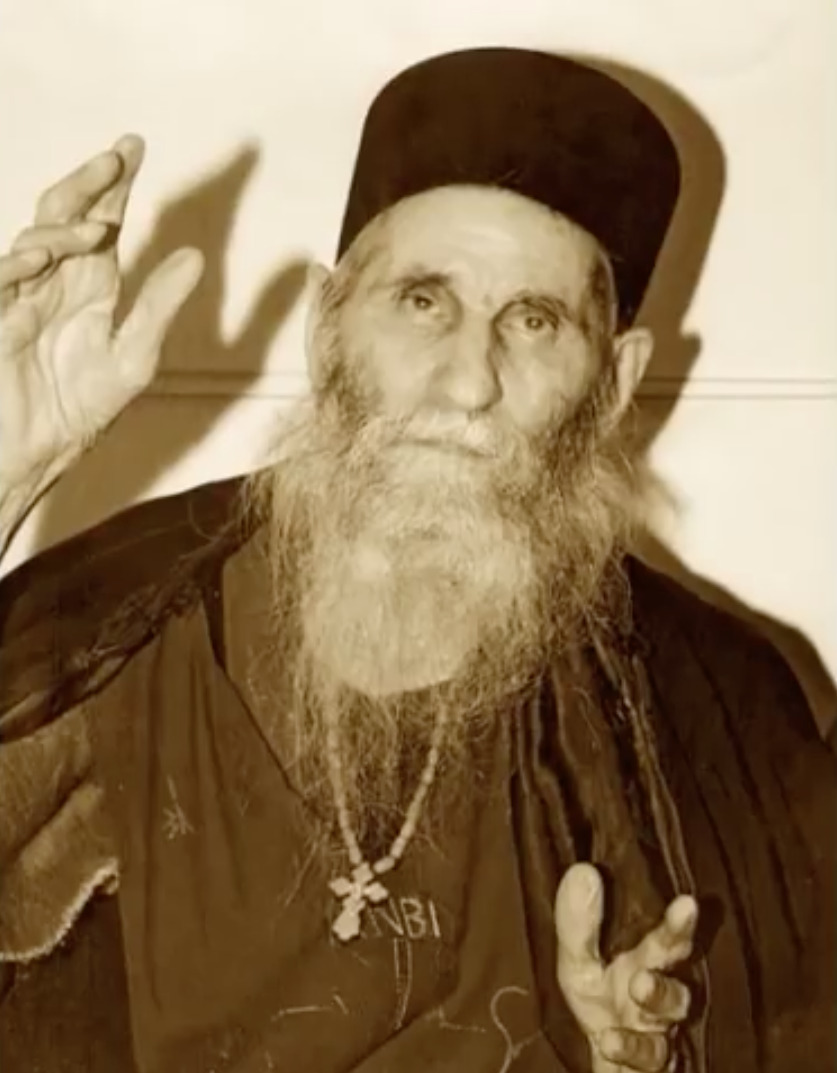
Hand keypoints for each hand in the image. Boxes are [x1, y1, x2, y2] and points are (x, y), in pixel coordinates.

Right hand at [0, 135, 203, 495]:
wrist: (36, 453)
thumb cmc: (81, 409)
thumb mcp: (134, 356)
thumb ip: (159, 305)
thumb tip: (195, 255)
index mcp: (90, 286)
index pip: (102, 222)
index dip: (116, 184)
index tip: (134, 145)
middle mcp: (54, 283)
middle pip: (65, 215)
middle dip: (89, 183)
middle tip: (117, 157)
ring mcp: (20, 298)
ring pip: (33, 241)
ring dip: (63, 227)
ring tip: (97, 227)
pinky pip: (0, 282)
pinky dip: (17, 264)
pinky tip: (42, 253)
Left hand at [555, 863, 697, 1072]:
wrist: (607, 1060)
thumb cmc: (600, 1004)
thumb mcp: (578, 963)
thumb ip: (578, 923)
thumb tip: (583, 870)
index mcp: (648, 964)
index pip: (669, 939)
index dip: (679, 923)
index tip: (687, 902)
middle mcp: (662, 997)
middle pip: (679, 969)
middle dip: (678, 951)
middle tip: (677, 923)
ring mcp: (659, 1035)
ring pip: (671, 1017)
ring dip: (659, 998)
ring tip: (639, 983)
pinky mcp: (650, 1067)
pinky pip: (649, 1062)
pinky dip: (631, 1050)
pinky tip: (610, 1039)